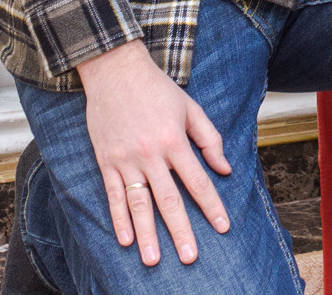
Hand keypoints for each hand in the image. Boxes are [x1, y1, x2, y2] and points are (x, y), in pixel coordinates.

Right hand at [76, 39, 230, 266]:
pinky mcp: (106, 162)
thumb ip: (209, 139)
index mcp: (175, 141)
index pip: (198, 181)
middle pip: (169, 200)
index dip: (211, 206)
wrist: (115, 72)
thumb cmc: (157, 89)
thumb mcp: (191, 108)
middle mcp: (151, 154)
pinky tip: (126, 240)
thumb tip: (225, 169)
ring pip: (139, 205)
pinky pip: (114, 196)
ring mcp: (126, 161)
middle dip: (181, 231)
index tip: (222, 227)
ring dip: (148, 234)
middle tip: (191, 257)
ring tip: (154, 260)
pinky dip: (118, 219)